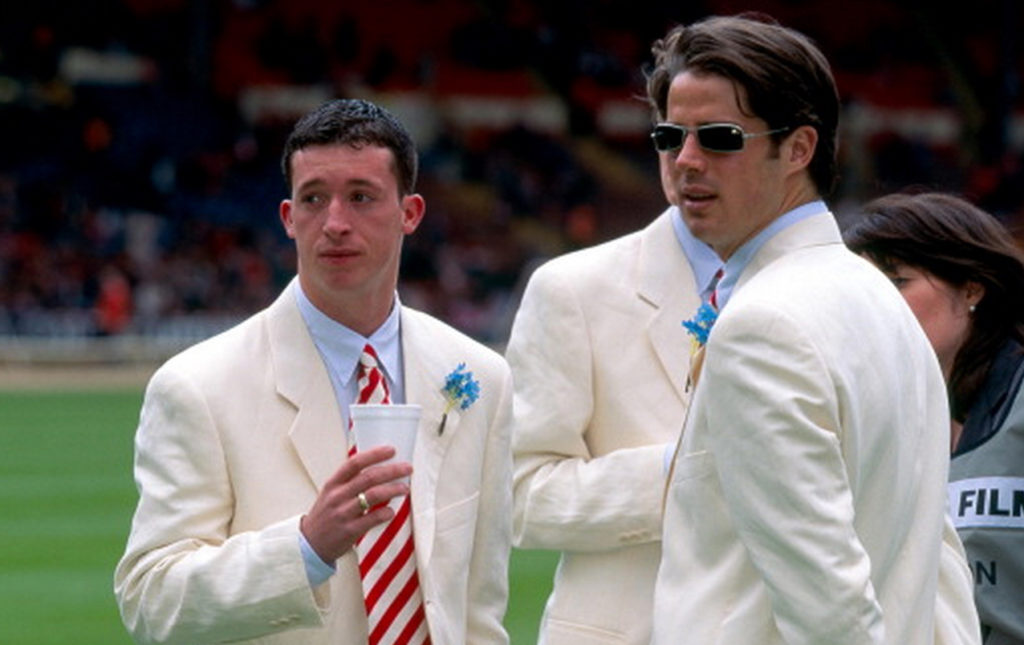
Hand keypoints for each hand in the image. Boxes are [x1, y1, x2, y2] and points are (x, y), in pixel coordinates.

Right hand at [300, 445, 412, 562]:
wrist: (309, 544)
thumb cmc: (325, 516)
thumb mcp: (331, 493)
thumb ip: (350, 482)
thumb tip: (380, 470)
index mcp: (333, 483)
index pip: (355, 463)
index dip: (374, 454)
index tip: (391, 450)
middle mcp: (337, 496)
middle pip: (369, 477)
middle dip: (392, 471)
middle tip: (407, 468)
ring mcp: (343, 513)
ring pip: (373, 495)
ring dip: (393, 490)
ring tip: (405, 488)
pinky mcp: (349, 531)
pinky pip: (372, 519)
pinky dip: (386, 513)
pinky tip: (392, 511)